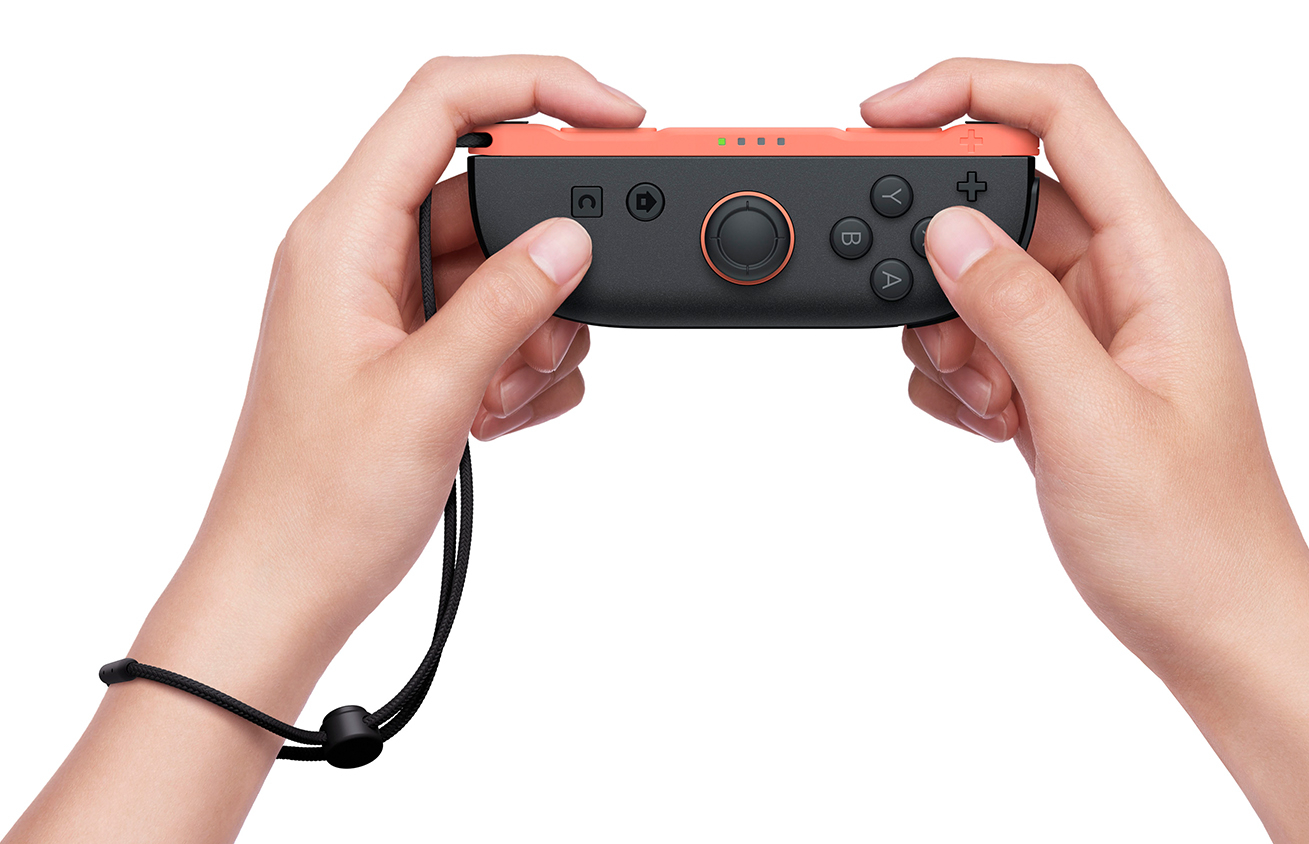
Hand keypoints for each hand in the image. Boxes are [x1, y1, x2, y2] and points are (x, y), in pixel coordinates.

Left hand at [3, 55, 644, 843]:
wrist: (286, 591)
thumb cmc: (316, 503)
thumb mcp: (429, 395)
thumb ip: (507, 304)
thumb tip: (571, 240)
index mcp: (342, 234)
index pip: (445, 104)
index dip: (540, 87)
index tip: (618, 118)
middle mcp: (365, 255)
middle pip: (492, 194)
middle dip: (548, 258)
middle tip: (558, 327)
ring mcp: (392, 305)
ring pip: (505, 266)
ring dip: (538, 327)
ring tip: (506, 396)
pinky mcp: (416, 353)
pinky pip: (499, 323)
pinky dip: (524, 365)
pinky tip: (502, 418)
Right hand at [870, 58, 1287, 666]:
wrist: (1219, 631)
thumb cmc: (1190, 539)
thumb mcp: (1091, 418)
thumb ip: (1017, 310)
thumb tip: (948, 228)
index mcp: (1161, 259)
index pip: (1063, 114)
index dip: (967, 90)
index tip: (882, 117)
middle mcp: (1129, 278)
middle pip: (1004, 199)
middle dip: (946, 256)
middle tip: (934, 325)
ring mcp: (1092, 328)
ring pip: (982, 274)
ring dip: (954, 333)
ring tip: (995, 405)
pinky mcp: (1063, 375)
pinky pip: (981, 334)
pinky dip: (960, 375)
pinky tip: (995, 427)